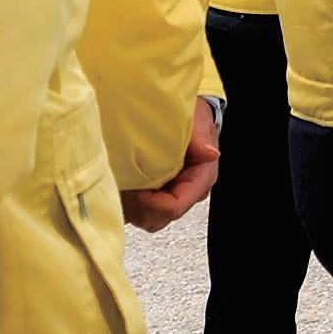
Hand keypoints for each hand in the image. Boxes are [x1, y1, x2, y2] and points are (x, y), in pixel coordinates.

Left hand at [123, 97, 222, 230]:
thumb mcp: (198, 123)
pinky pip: (141, 213)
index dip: (150, 203)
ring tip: (122, 184)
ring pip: (148, 220)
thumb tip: (210, 153)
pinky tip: (122, 185)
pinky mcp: (159, 195)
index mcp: (200, 180)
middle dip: (138, 207)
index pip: (174, 207)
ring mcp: (172, 195)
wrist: (190, 113)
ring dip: (131, 207)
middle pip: (159, 219)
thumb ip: (201, 139)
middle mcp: (187, 193)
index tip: (135, 189)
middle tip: (125, 186)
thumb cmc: (195, 118)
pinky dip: (128, 204)